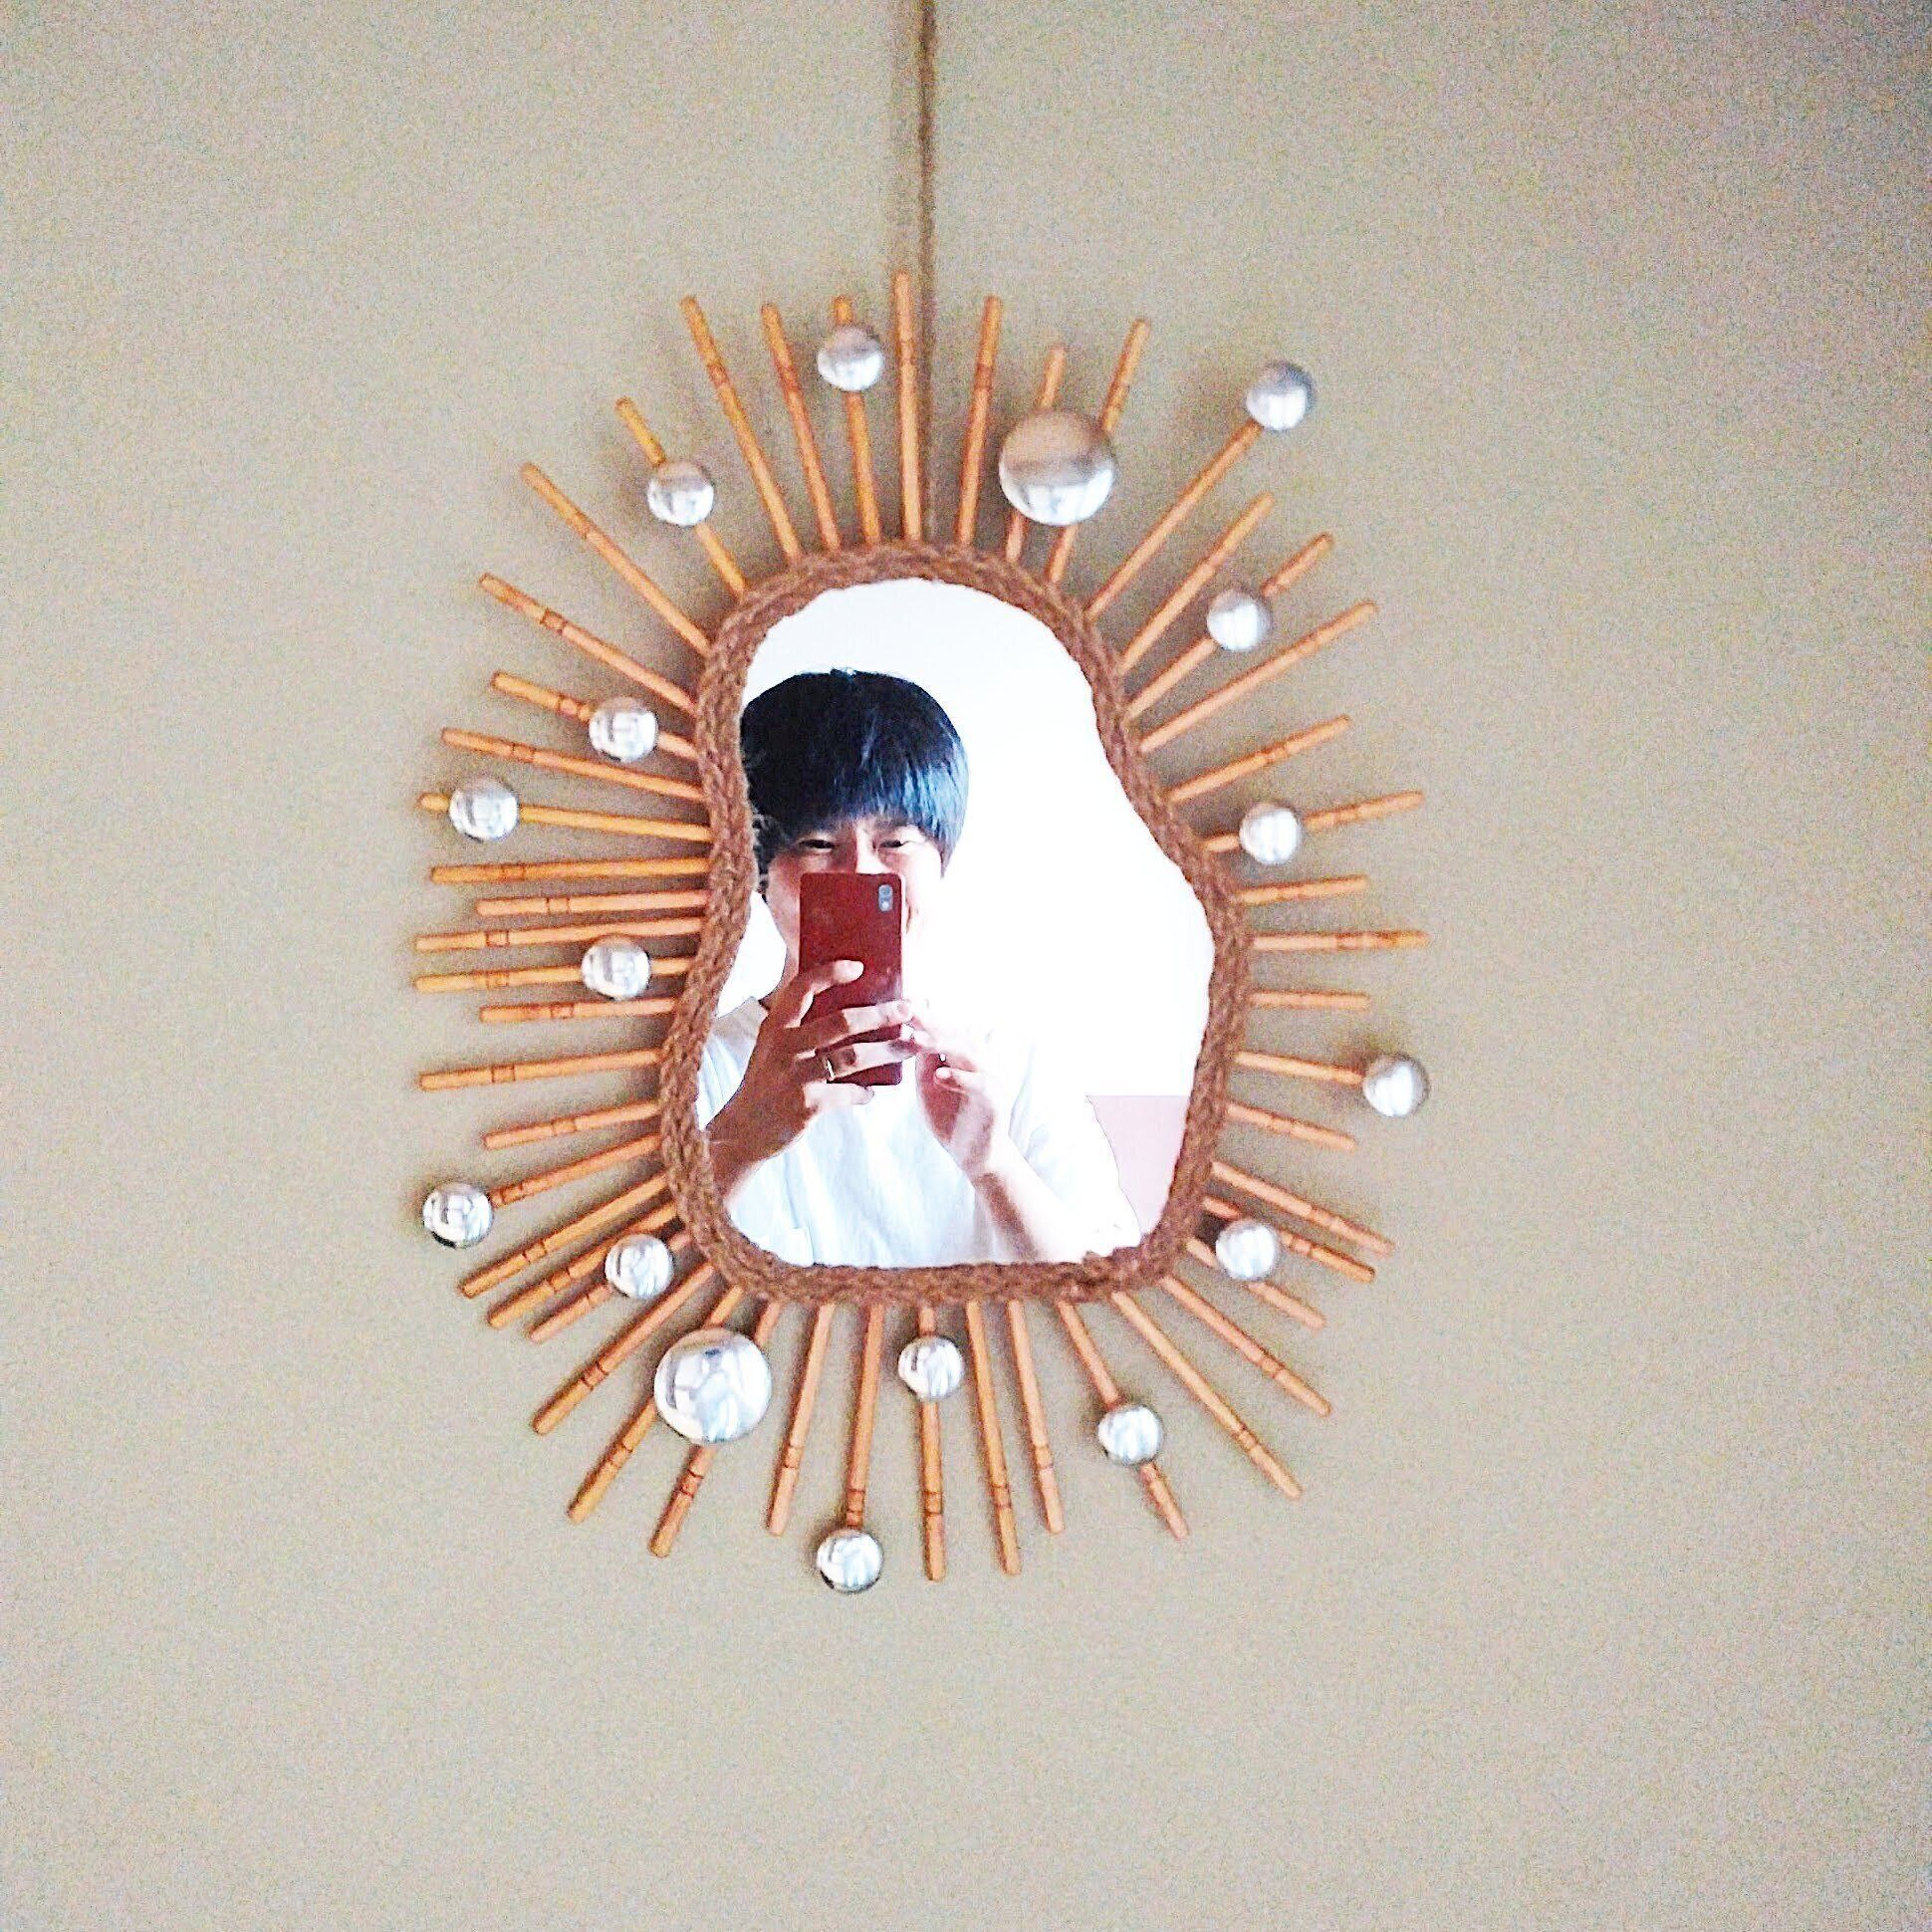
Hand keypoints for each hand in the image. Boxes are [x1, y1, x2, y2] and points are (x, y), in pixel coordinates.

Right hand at [707, 961, 919, 1184]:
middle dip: (881, 1014)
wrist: (742, 1132)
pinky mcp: (807, 1105)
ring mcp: (795, 1076)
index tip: (858, 966)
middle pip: (842, 1021)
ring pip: (853, 1057)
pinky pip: (848, 1093)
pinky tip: (872, 1092)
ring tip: (912, 1046)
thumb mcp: (772, 1049)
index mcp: (775, 1027)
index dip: (830, 974)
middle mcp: (784, 1047)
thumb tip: (851, 1012)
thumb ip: (799, 1030)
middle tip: (909, 1008)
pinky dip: (864, 1092)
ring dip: (888, 1051)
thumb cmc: (767, 1085)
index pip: (802, 988)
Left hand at [902, 1009, 1012, 1181]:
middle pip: (956, 1034)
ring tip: (916, 1040)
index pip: (943, 1028)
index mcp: (963, 1054)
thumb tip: (907, 1029)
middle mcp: (980, 1061)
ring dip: (943, 1044)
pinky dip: (960, 1078)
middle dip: (930, 1021)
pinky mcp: (996, 1103)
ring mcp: (991, 1080)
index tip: (899, 1000)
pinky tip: (940, 1075)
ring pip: (969, 1054)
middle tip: (906, 1010)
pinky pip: (981, 1085)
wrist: (974, 1157)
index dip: (923, 1014)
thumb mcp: (928, 1085)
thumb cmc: (949, 1117)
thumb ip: (922, 1059)